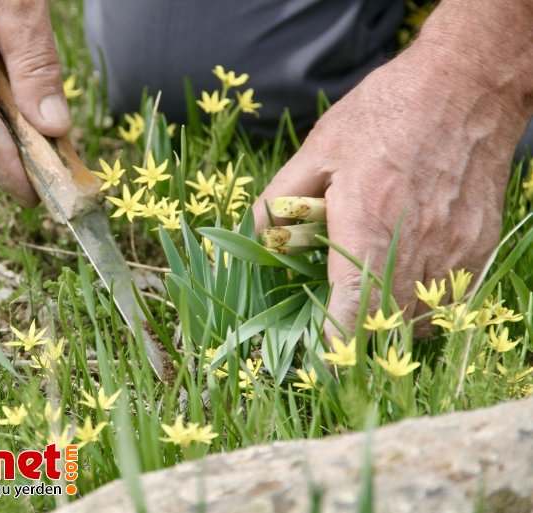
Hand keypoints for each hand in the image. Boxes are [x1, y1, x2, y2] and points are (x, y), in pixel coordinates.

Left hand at [252, 37, 529, 337]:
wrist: (465, 86)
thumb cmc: (387, 113)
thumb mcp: (319, 146)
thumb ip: (282, 197)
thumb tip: (262, 235)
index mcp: (368, 221)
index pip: (351, 304)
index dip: (333, 338)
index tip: (319, 352)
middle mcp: (416, 244)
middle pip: (386, 322)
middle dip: (359, 333)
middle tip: (339, 322)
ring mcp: (454, 248)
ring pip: (422, 318)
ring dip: (392, 323)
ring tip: (371, 302)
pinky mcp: (477, 244)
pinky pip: (450, 298)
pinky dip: (425, 305)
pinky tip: (405, 283)